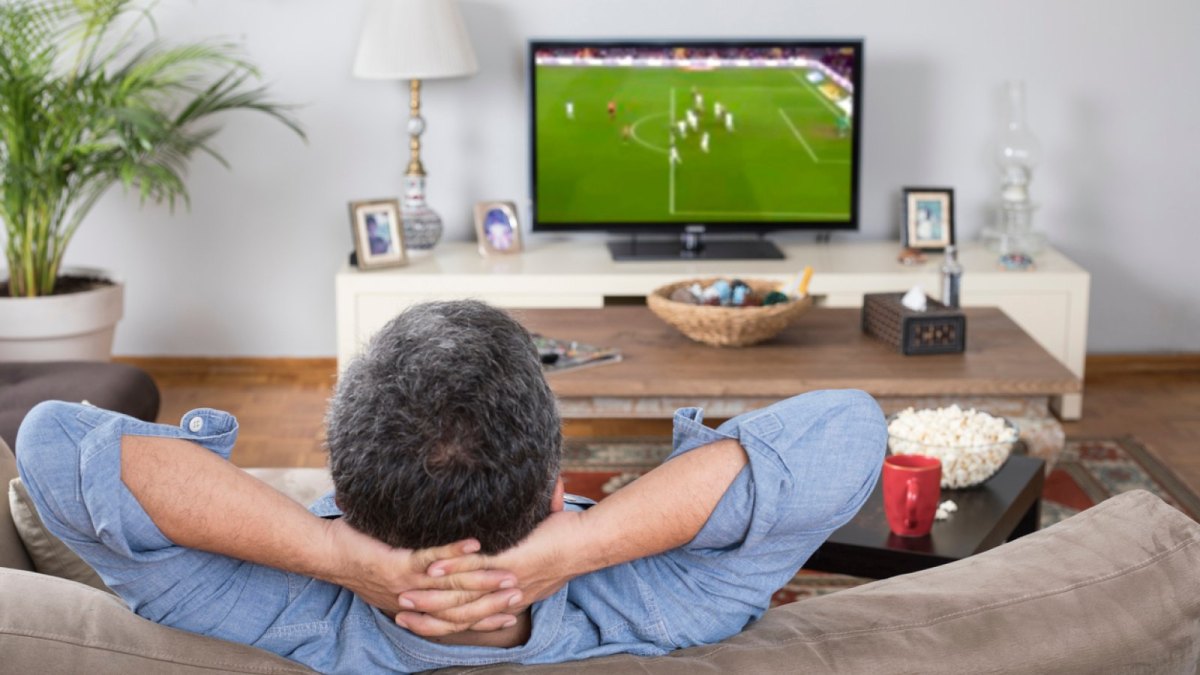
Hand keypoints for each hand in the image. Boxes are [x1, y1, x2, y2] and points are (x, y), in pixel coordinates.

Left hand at [319, 518, 520, 629]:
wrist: (327, 555)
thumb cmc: (361, 559)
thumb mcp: (394, 577)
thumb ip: (420, 576)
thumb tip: (443, 570)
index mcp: (415, 607)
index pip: (458, 618)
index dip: (486, 617)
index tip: (513, 611)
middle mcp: (414, 601)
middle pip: (462, 607)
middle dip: (493, 601)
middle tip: (520, 593)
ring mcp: (407, 584)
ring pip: (452, 587)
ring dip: (483, 579)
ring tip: (509, 572)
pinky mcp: (397, 564)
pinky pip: (431, 558)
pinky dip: (455, 551)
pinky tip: (476, 543)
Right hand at [395, 510, 587, 633]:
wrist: (588, 543)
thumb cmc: (565, 543)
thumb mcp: (535, 557)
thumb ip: (517, 555)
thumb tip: (502, 549)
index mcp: (509, 600)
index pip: (467, 619)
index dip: (441, 622)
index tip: (416, 619)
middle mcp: (505, 598)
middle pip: (458, 616)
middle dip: (426, 618)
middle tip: (399, 616)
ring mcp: (505, 582)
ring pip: (460, 599)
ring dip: (429, 599)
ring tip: (404, 597)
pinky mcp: (509, 564)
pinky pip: (473, 571)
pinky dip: (449, 569)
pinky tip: (429, 570)